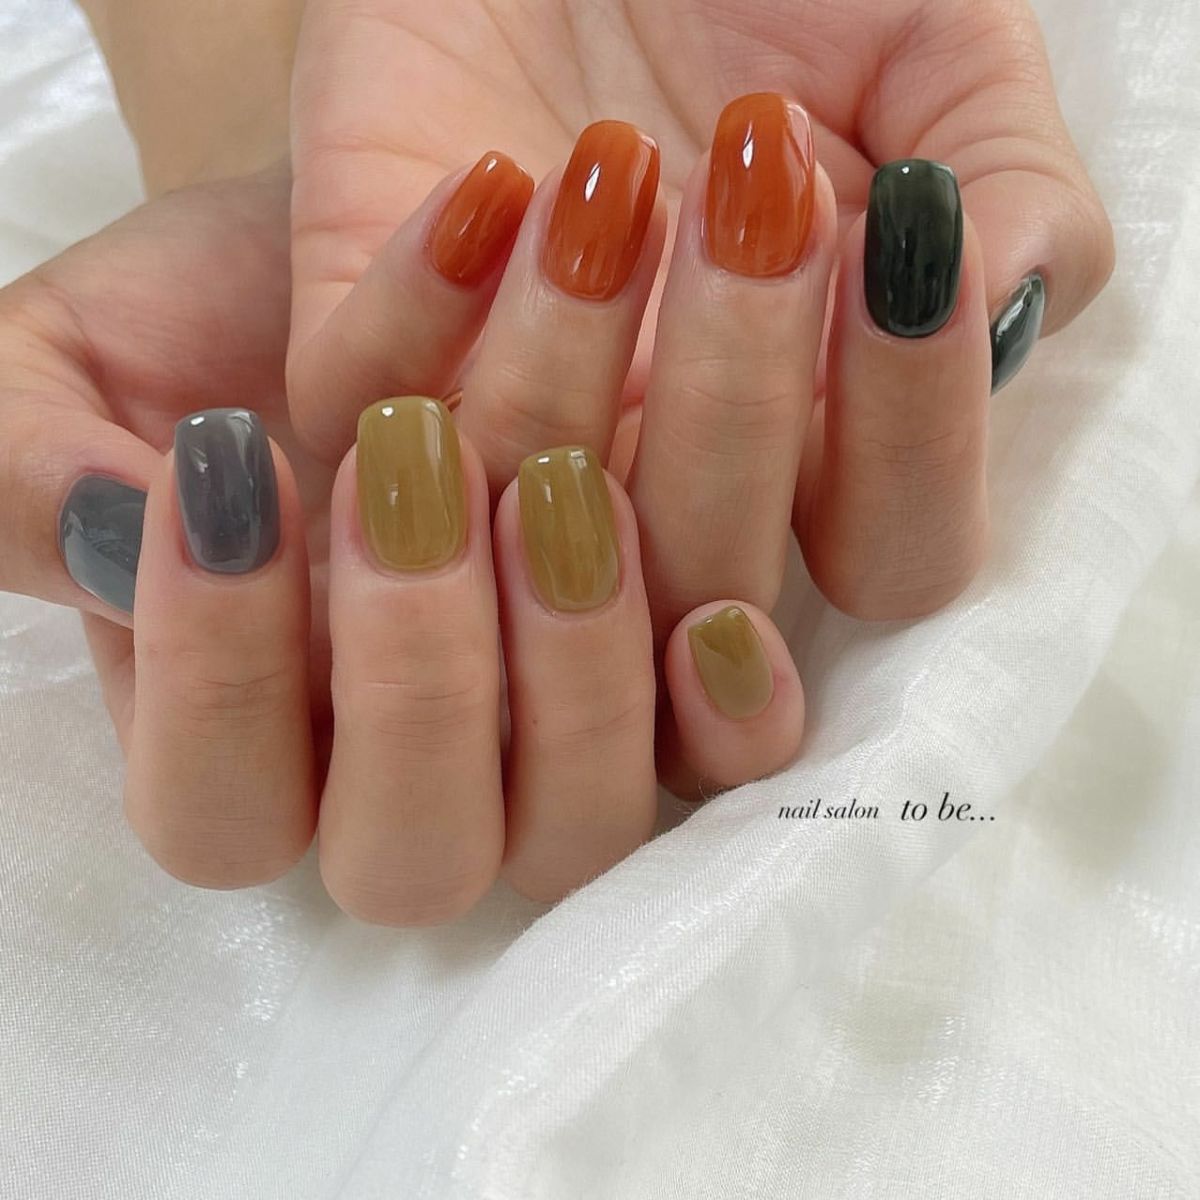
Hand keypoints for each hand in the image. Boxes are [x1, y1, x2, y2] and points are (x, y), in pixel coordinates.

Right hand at [0, 169, 806, 916]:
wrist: (415, 245)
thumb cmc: (242, 310)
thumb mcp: (85, 360)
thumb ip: (32, 469)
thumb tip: (117, 531)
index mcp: (247, 731)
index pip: (219, 805)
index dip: (221, 674)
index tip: (236, 460)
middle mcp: (408, 772)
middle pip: (413, 852)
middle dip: (411, 672)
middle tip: (413, 465)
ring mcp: (554, 749)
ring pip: (577, 823)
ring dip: (575, 666)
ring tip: (566, 480)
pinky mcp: (687, 691)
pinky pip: (724, 763)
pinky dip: (731, 709)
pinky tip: (724, 615)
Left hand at [289, 0, 1113, 626]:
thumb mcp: (940, 57)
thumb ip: (1013, 184)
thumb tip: (995, 305)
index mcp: (822, 437)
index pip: (897, 553)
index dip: (918, 441)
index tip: (905, 243)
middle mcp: (667, 476)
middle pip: (707, 580)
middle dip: (741, 390)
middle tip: (753, 171)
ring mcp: (514, 434)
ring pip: (526, 522)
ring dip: (578, 346)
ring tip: (612, 162)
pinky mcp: (369, 362)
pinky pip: (364, 416)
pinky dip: (421, 308)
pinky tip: (490, 181)